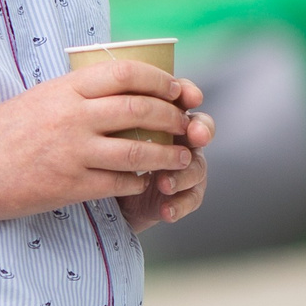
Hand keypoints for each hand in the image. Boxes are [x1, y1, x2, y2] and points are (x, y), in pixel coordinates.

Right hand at [0, 60, 204, 221]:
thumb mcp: (38, 98)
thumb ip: (76, 93)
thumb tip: (120, 89)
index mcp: (65, 88)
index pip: (127, 73)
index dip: (160, 80)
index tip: (177, 89)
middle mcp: (71, 116)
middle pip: (141, 109)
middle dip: (173, 118)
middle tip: (188, 124)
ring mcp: (71, 152)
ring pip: (137, 151)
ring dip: (167, 155)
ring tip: (181, 158)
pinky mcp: (68, 186)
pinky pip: (118, 183)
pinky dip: (139, 183)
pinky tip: (145, 183)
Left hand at [115, 106, 215, 234]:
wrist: (103, 193)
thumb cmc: (104, 151)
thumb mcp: (105, 129)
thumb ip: (111, 112)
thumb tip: (103, 95)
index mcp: (164, 116)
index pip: (183, 99)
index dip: (190, 95)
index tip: (189, 98)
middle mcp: (180, 139)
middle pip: (201, 129)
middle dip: (202, 130)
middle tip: (195, 136)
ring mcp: (183, 167)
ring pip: (197, 167)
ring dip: (183, 174)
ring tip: (165, 184)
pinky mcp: (181, 195)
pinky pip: (190, 199)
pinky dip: (180, 205)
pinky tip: (167, 210)